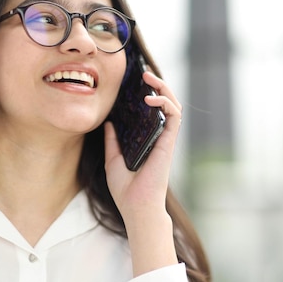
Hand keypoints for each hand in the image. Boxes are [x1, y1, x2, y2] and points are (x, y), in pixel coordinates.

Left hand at [103, 71, 181, 275]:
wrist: (136, 207)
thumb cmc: (126, 190)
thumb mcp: (113, 160)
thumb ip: (113, 141)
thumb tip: (108, 122)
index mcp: (147, 141)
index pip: (151, 112)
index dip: (147, 95)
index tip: (134, 83)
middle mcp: (159, 137)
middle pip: (164, 104)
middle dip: (157, 86)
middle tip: (143, 74)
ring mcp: (166, 139)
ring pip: (173, 105)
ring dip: (164, 88)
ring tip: (149, 78)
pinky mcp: (169, 142)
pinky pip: (174, 116)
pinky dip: (165, 102)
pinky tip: (151, 98)